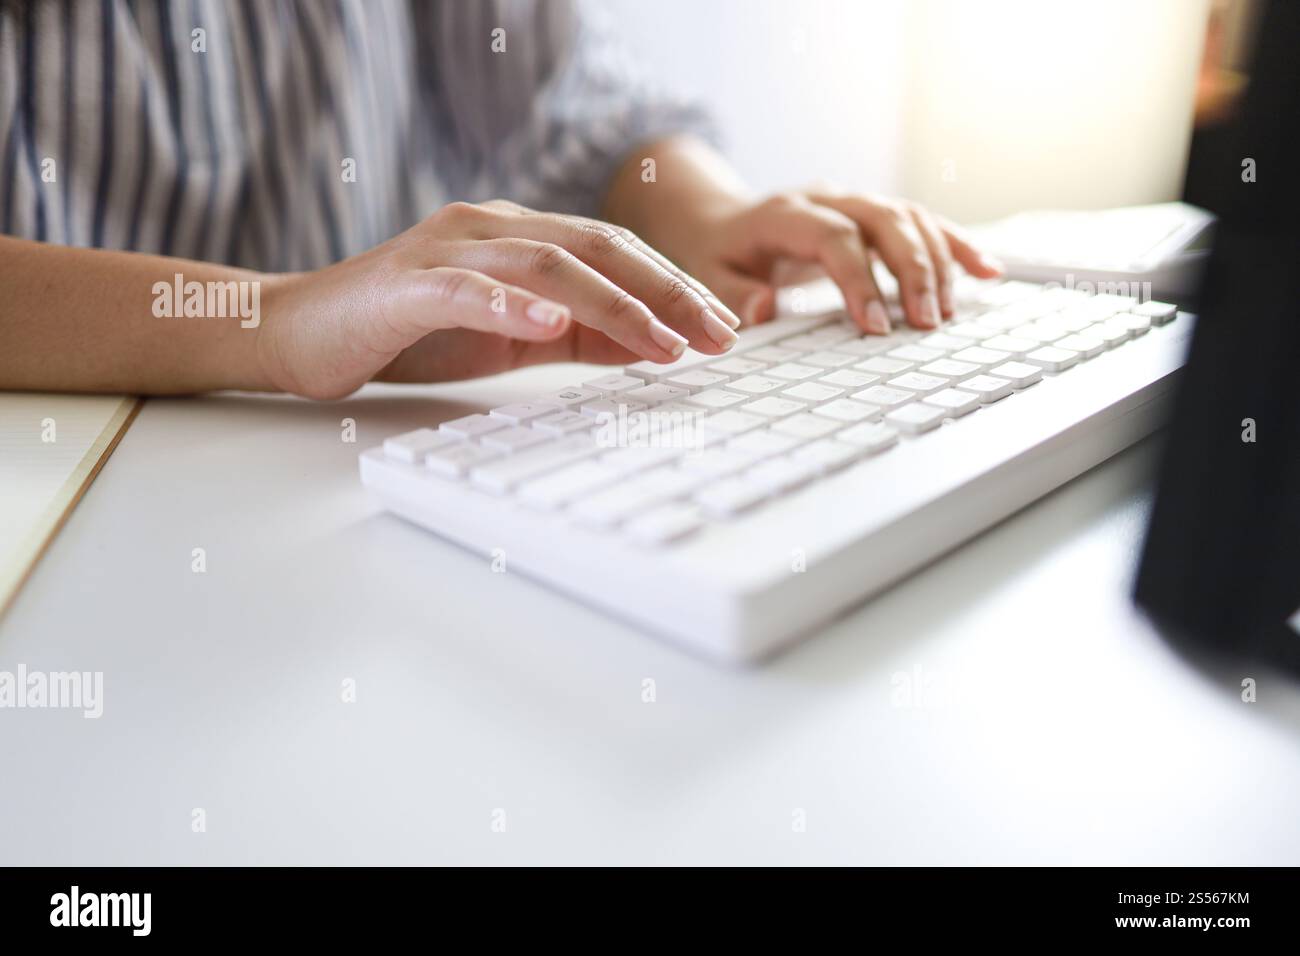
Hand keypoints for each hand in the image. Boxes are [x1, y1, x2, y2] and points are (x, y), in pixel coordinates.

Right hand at [258, 200, 742, 399]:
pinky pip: (466, 288)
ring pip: (547, 262)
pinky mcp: (405, 284)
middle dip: (666, 291)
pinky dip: (511, 303)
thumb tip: (651, 345)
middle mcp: (489, 228)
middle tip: (719, 335)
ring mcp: (447, 250)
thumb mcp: (510, 337)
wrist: (300, 332)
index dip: (673, 285)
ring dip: (613, 303)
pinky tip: (551, 323)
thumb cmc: (407, 333)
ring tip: (664, 342)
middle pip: (595, 248)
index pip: (612, 252)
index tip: (724, 326)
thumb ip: (574, 335)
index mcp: (518, 237)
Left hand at [658, 189, 1003, 333]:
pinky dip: (956, 246)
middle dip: (911, 270)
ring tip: (947, 313)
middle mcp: (826, 198)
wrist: (722, 220)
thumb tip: (763, 309)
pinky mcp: (875, 214)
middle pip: (883, 219)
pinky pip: (923, 222)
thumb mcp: (708, 278)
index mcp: (783, 213)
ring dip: (937, 263)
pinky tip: (988, 271)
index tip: (876, 325)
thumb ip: (732, 296)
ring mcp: (855, 202)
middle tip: (926, 322)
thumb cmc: (718, 255)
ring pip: (909, 217)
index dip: (859, 278)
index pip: (833, 237)